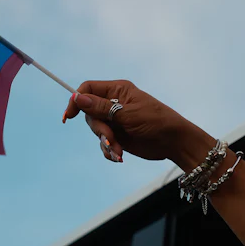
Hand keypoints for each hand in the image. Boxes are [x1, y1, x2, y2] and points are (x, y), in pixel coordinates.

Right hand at [62, 80, 214, 168]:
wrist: (173, 142)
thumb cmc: (156, 121)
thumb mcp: (128, 114)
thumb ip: (102, 108)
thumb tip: (77, 98)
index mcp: (117, 90)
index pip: (88, 89)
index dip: (76, 100)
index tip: (70, 116)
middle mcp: (114, 103)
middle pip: (89, 113)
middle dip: (99, 129)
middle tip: (110, 139)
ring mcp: (115, 120)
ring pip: (96, 130)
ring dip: (106, 142)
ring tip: (118, 151)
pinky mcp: (117, 136)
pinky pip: (103, 142)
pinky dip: (109, 150)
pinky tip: (119, 156)